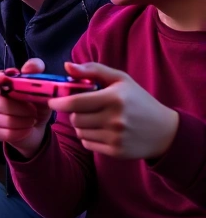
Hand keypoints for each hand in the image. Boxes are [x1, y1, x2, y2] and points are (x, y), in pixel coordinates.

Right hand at [0, 59, 53, 157]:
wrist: (36, 125)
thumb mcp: (40, 87)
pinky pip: (4, 133)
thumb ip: (36, 74)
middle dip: (17, 108)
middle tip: (33, 111)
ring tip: (32, 120)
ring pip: (0, 119)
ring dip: (21, 121)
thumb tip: (31, 66)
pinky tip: (27, 129)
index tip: (2, 79)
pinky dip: (20, 132)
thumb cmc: (35, 102)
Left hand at [48, 62, 179, 159]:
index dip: (58, 102)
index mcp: (114, 98)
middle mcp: (115, 119)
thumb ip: (92, 70)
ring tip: (95, 119)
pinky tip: (102, 131)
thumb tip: (66, 66)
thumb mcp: (120, 80)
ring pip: (79, 132)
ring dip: (81, 126)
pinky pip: (87, 144)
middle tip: (82, 109)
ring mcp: (116, 137)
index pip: (74, 102)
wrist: (164, 131)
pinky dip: (89, 138)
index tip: (52, 101)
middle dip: (73, 113)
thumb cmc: (138, 101)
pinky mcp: (116, 151)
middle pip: (74, 118)